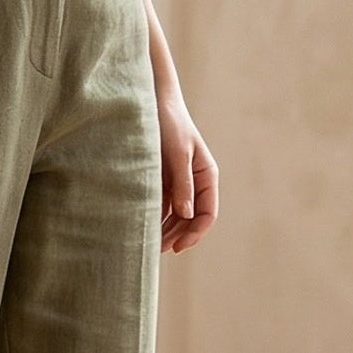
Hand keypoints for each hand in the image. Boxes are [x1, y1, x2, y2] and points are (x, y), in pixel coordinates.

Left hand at [157, 87, 216, 252]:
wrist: (151, 101)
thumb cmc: (169, 123)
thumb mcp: (177, 153)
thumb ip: (182, 183)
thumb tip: (186, 215)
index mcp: (207, 175)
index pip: (207, 213)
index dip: (195, 232)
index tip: (179, 246)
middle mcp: (195, 181)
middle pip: (192, 218)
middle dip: (179, 235)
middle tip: (159, 250)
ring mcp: (179, 181)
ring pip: (177, 215)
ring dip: (167, 230)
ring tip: (150, 245)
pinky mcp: (163, 179)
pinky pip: (163, 205)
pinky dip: (157, 217)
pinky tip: (144, 227)